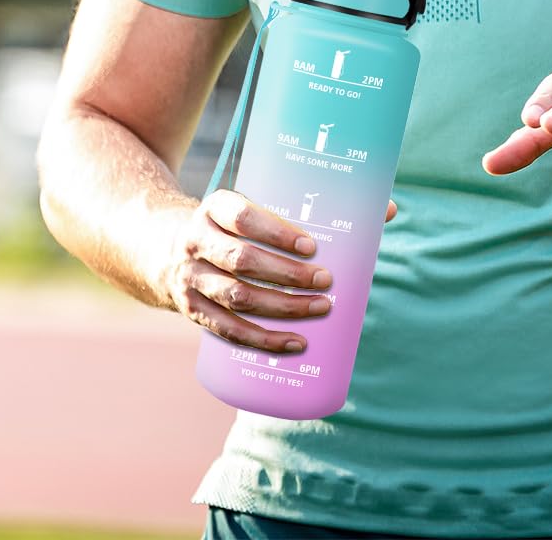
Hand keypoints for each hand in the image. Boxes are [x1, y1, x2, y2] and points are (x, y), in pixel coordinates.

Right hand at [167, 190, 398, 351]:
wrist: (163, 248)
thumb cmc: (232, 228)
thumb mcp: (252, 207)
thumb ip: (311, 208)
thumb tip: (388, 209)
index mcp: (214, 207)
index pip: (240, 216)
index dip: (275, 231)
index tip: (311, 245)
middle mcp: (196, 240)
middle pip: (241, 260)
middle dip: (287, 275)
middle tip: (326, 281)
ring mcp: (191, 277)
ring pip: (236, 296)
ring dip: (281, 308)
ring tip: (321, 309)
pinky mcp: (192, 309)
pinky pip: (227, 329)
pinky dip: (262, 340)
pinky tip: (295, 343)